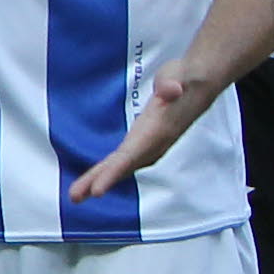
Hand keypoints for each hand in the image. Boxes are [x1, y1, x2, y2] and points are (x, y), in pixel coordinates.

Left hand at [67, 46, 227, 205]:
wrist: (198, 84)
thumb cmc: (184, 78)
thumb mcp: (177, 75)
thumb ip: (172, 84)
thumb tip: (172, 90)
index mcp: (158, 131)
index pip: (131, 155)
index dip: (113, 173)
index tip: (97, 191)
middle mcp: (154, 143)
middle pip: (123, 165)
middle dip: (100, 181)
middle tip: (75, 197)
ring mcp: (150, 144)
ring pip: (121, 166)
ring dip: (99, 180)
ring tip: (76, 195)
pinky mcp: (145, 141)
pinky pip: (123, 160)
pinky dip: (108, 171)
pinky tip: (94, 180)